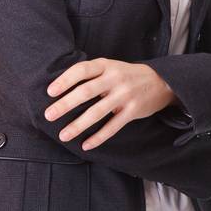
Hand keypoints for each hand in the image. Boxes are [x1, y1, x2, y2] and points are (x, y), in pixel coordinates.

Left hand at [44, 58, 177, 149]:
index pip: (82, 70)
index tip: (50, 92)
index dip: (65, 80)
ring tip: (63, 135)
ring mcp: (125, 95)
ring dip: (78, 125)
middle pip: (86, 92)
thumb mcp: (110, 67)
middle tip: (49, 115)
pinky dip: (99, 137)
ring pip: (97, 112)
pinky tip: (86, 145)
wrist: (161, 81)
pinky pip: (113, 126)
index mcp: (107, 65)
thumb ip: (91, 74)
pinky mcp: (133, 110)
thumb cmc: (126, 75)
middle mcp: (115, 78)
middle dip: (65, 104)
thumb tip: (60, 89)